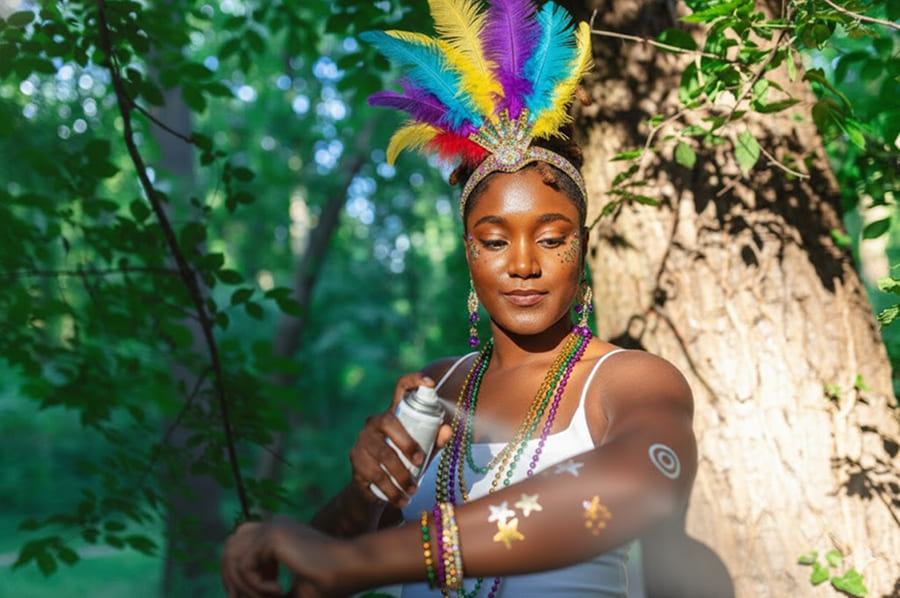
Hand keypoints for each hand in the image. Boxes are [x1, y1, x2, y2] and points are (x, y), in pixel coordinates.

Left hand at [222, 517, 344, 597]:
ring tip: (271, 597)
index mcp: (279, 533)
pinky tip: (278, 591)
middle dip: (232, 579)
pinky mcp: (272, 537)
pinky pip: (244, 566)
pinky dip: (254, 585)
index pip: (240, 547)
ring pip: (233, 558)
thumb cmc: (330, 583)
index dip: (237, 575)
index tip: (251, 597)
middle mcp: (273, 525)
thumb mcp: (292, 591)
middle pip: (230, 548)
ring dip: (244, 586)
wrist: (352, 569)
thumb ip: (266, 591)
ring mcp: (271, 528)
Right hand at [348, 373, 448, 506]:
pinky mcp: (355, 459)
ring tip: (413, 490)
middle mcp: (375, 421)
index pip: (401, 388)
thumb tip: (447, 430)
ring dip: (401, 474)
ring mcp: (363, 439)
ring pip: (383, 454)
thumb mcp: (423, 453)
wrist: (374, 490)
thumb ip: (435, 442)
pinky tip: (400, 499)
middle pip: (389, 422)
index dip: (415, 381)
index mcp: (394, 414)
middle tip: (420, 460)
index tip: (430, 384)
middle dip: (407, 442)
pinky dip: (390, 489)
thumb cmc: (404, 464)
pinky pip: (374, 473)